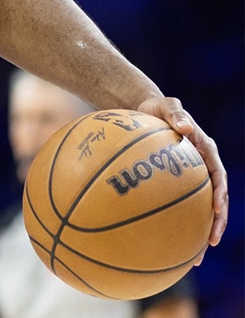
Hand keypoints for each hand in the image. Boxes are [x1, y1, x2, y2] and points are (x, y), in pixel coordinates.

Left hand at [136, 96, 227, 261]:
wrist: (144, 109)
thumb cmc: (156, 107)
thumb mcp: (167, 105)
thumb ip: (176, 114)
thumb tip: (186, 127)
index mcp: (205, 152)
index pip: (218, 176)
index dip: (220, 193)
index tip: (217, 208)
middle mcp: (200, 167)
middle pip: (213, 200)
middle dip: (215, 222)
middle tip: (210, 242)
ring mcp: (187, 178)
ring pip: (196, 209)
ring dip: (196, 232)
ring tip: (193, 258)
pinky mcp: (171, 184)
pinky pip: (173, 206)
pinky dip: (172, 224)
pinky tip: (162, 243)